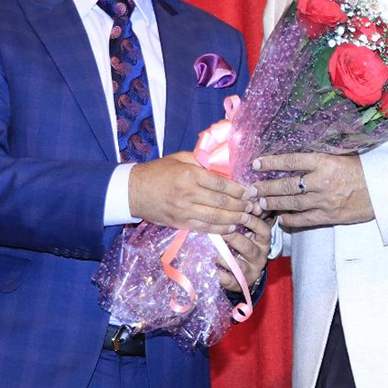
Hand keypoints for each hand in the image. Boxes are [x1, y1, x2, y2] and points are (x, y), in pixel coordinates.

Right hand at [128, 152, 259, 232]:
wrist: (134, 191)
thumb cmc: (158, 171)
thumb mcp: (180, 159)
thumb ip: (202, 162)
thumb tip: (224, 166)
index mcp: (190, 174)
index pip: (221, 184)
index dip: (239, 190)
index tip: (250, 192)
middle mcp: (188, 193)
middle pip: (222, 202)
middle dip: (241, 205)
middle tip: (254, 206)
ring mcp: (184, 210)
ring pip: (216, 217)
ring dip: (235, 219)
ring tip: (247, 218)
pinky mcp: (180, 222)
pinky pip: (204, 228)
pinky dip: (220, 229)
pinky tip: (231, 228)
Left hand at [216, 212, 271, 291]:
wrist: (244, 271)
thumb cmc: (243, 242)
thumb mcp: (247, 230)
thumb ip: (244, 217)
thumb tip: (238, 197)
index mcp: (262, 241)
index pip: (263, 230)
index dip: (253, 222)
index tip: (241, 214)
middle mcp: (260, 255)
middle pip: (249, 248)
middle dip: (235, 239)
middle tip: (221, 233)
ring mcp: (251, 270)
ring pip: (241, 266)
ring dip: (227, 260)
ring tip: (216, 256)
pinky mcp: (241, 283)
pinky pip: (232, 281)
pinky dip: (223, 278)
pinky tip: (215, 273)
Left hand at [252, 152, 373, 227]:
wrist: (385, 190)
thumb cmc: (365, 169)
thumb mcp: (343, 155)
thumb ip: (321, 156)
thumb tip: (300, 155)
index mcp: (324, 161)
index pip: (290, 161)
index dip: (271, 162)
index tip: (257, 163)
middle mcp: (321, 181)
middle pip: (285, 185)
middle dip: (265, 187)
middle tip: (251, 188)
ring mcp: (324, 201)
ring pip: (291, 203)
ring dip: (273, 203)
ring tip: (260, 202)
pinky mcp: (330, 216)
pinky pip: (304, 219)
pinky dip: (290, 219)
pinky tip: (281, 218)